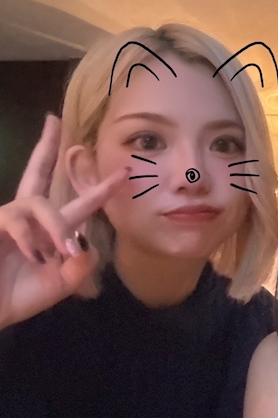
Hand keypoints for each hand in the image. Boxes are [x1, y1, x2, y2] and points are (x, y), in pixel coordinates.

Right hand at [0, 115, 128, 329]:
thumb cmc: (21, 297)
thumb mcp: (61, 283)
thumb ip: (79, 266)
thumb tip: (86, 245)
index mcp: (53, 229)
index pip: (82, 203)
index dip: (102, 188)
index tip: (126, 172)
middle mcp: (31, 218)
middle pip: (38, 172)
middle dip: (46, 146)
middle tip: (54, 120)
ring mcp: (10, 219)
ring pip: (39, 204)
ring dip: (53, 226)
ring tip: (58, 253)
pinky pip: (16, 220)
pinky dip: (29, 238)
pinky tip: (35, 256)